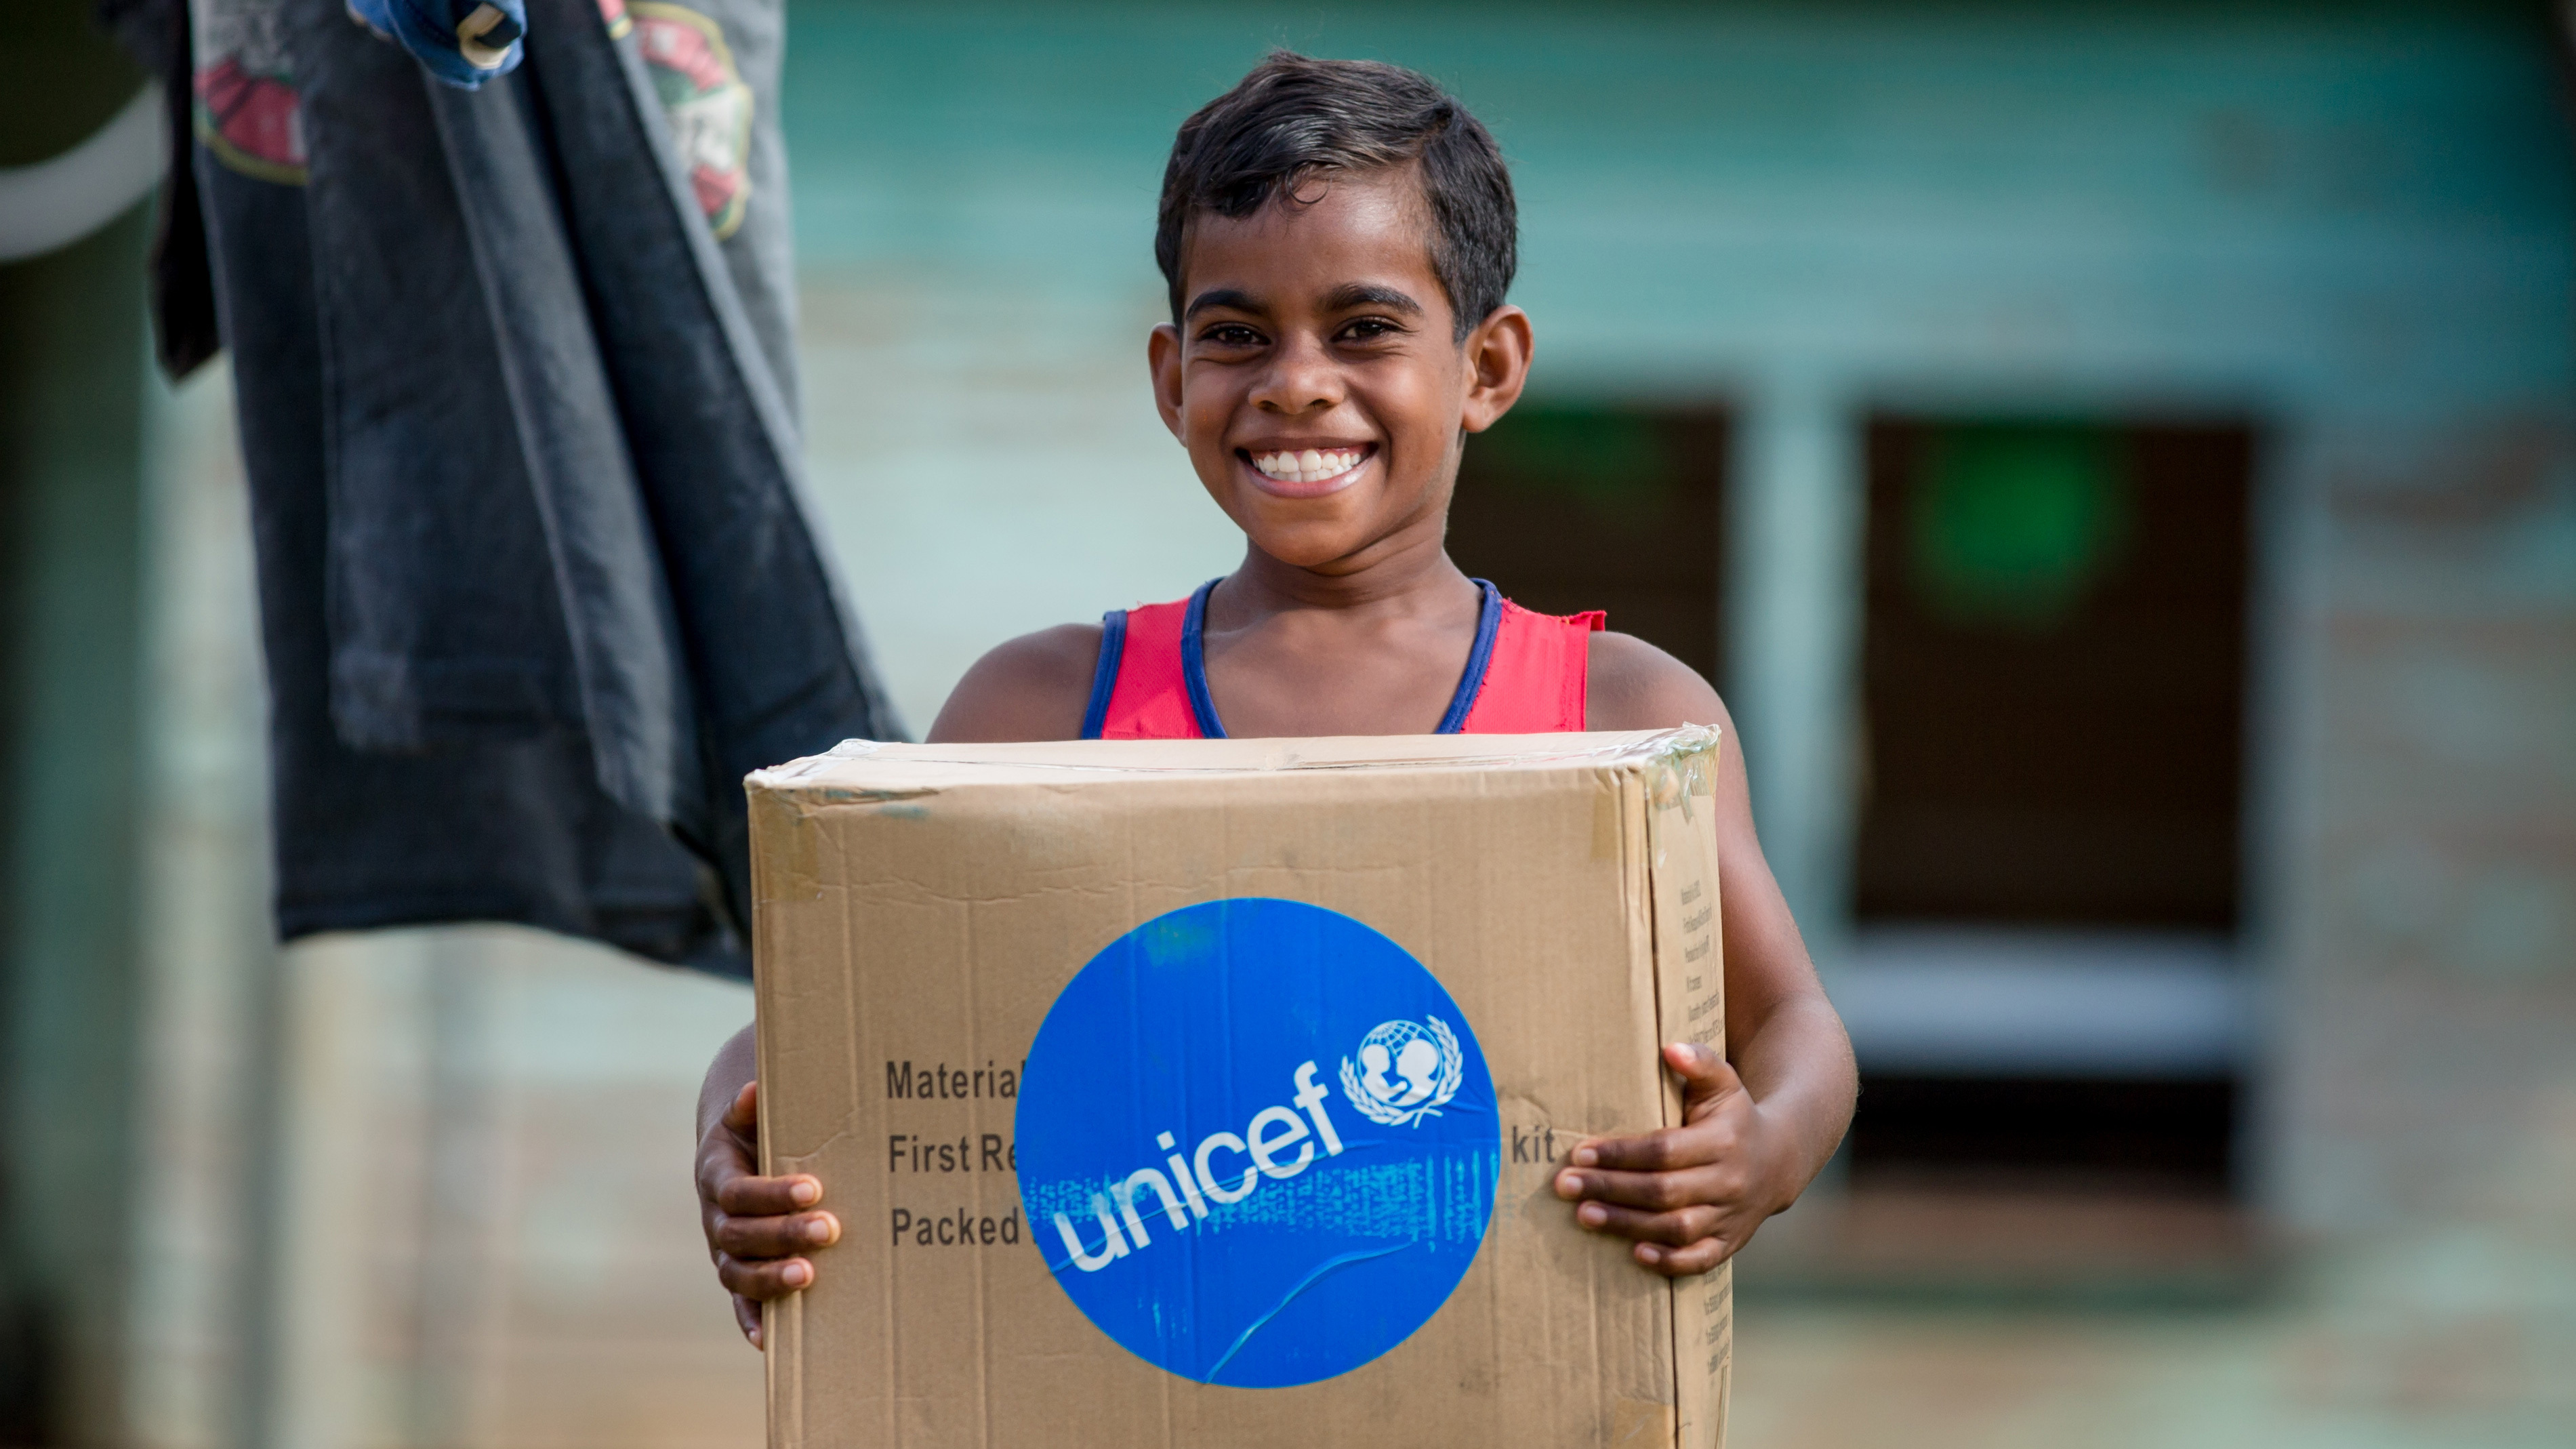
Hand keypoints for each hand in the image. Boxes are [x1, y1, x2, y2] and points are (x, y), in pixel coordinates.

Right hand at [696, 1081, 839, 1345]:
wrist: (733, 1156)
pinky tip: (770, 1342)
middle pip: (739, 1235)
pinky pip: (738, 1305)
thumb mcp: (749, 1116)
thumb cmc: (753, 1132)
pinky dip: (751, 1323)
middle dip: (783, 1234)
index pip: (738, 1191)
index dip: (772, 1194)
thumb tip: (754, 1090)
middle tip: (829, 1230)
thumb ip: (750, 1107)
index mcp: (716, 1175)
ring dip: (769, 1279)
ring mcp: (723, 1252)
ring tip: (807, 1277)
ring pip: (736, 1273)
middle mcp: (714, 1218)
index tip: (814, 1188)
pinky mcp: (736, 1275)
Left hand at [1552, 1042, 1789, 1276]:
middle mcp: (1728, 1182)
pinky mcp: (1729, 1243)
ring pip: (1677, 1228)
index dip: (1621, 1153)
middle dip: (1611, 1189)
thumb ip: (1700, 1062)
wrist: (1779, 1160)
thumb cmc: (1734, 1116)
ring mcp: (1730, 1216)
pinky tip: (1635, 1254)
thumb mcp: (1724, 1083)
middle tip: (1565, 1186)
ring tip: (1584, 1215)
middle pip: (1663, 1191)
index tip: (1580, 1153)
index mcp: (1722, 1141)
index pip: (1664, 1150)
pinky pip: (1700, 1259)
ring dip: (1628, 1224)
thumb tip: (1670, 1049)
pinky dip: (1670, 1261)